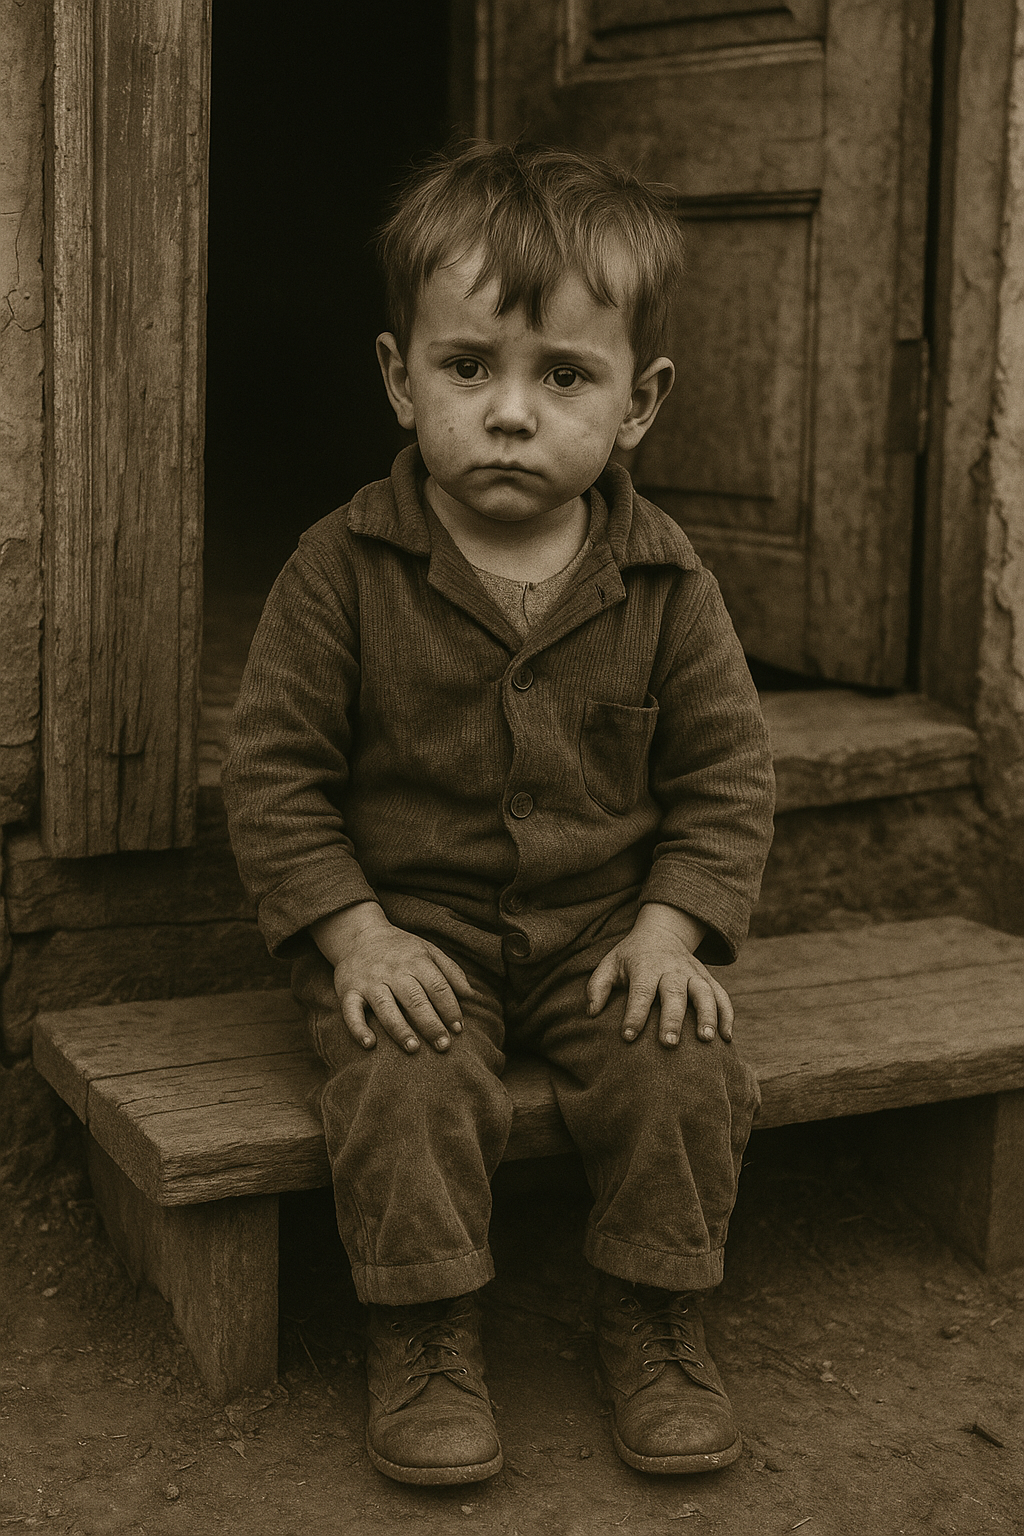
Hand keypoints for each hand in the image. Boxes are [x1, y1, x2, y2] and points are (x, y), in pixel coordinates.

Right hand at [310, 903, 473, 1054]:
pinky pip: (351, 1011)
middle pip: (415, 999)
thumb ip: (451, 971)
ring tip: (414, 1048)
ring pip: (386, 1007)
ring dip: (400, 1029)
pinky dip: (358, 1028)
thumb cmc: (400, 949)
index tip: (459, 1029)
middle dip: (431, 1024)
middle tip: (443, 1046)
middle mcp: (393, 971)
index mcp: (416, 960)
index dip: (450, 1009)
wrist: (358, 934)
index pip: (438, 987)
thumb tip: (471, 996)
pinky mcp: (349, 991)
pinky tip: (369, 1044)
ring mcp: (370, 981)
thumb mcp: (428, 950)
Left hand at [586, 903, 733, 1047]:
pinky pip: (722, 996)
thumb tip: (591, 1013)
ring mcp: (693, 973)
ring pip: (704, 993)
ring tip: (706, 1040)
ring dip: (707, 1015)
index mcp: (645, 966)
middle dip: (672, 1019)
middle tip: (668, 1044)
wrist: (663, 932)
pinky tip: (727, 1038)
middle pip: (674, 993)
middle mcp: (672, 969)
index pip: (640, 991)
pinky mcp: (707, 979)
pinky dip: (727, 1015)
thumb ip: (598, 986)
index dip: (634, 1014)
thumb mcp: (610, 964)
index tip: (627, 1036)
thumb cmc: (631, 957)